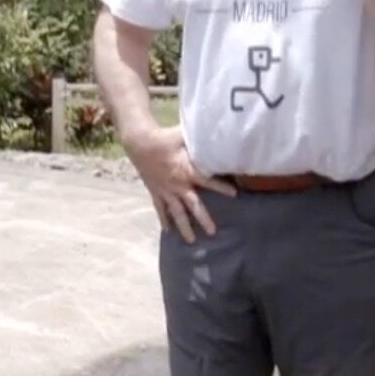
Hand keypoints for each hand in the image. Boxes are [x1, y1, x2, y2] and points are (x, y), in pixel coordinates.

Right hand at [125, 125, 234, 242]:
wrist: (140, 142)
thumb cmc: (165, 137)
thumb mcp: (184, 136)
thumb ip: (200, 141)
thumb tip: (217, 135)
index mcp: (187, 170)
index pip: (208, 181)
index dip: (221, 187)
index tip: (235, 194)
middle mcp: (178, 185)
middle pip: (192, 205)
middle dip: (203, 219)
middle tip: (212, 232)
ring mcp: (165, 191)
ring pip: (176, 212)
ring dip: (184, 227)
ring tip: (191, 241)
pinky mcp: (155, 192)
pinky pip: (160, 209)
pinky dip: (164, 220)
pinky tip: (168, 231)